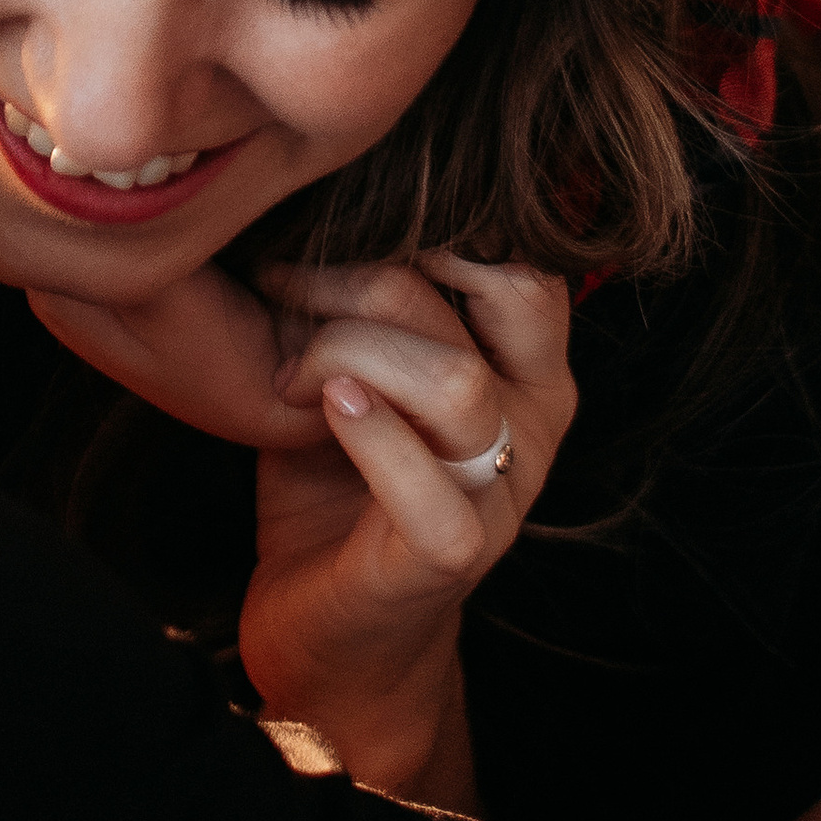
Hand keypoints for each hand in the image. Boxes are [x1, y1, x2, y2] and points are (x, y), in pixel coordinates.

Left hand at [240, 254, 574, 806]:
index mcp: (524, 366)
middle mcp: (536, 421)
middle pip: (494, 295)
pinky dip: (369, 434)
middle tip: (285, 286)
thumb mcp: (356, 366)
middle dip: (373, 273)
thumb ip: (363, 295)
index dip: (432, 225)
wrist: (326, 630)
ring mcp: (504, 492)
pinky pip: (432, 486)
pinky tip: (317, 410)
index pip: (524, 259)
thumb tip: (307, 191)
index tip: (332, 227)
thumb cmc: (330, 478)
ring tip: (287, 372)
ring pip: (456, 383)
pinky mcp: (456, 556)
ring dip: (348, 352)